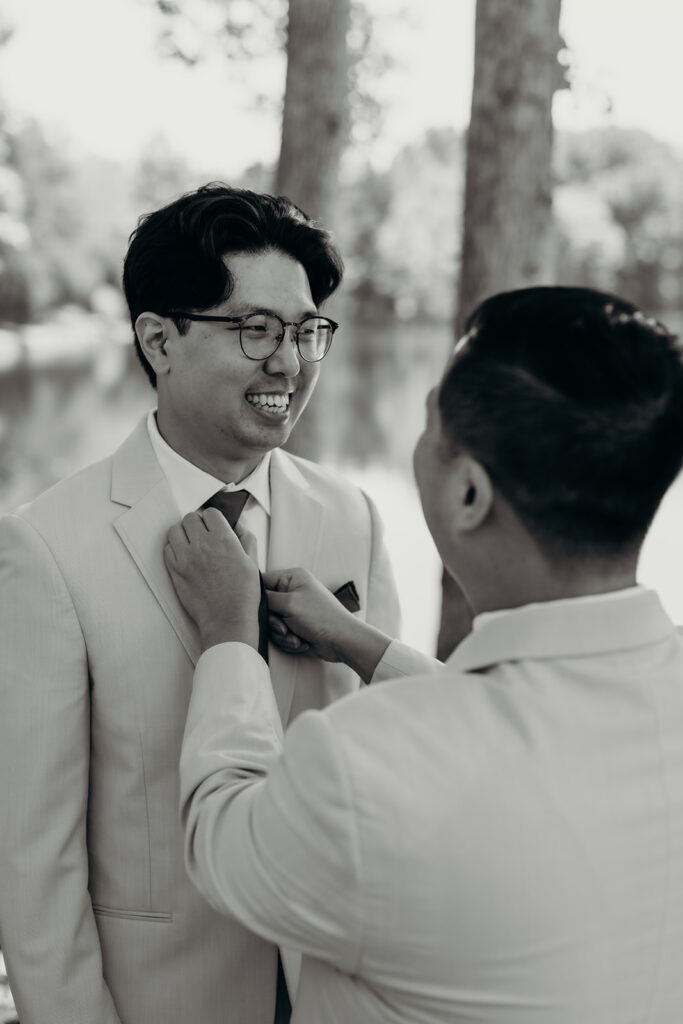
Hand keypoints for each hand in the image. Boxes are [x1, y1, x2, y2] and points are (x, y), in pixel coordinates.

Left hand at [164, 509, 260, 651]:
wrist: (227, 619)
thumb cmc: (243, 594)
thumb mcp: (252, 561)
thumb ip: (246, 537)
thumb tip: (238, 522)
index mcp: (224, 539)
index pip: (210, 513)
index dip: (213, 519)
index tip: (214, 527)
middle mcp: (203, 544)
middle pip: (190, 518)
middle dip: (197, 524)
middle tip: (202, 535)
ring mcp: (186, 557)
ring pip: (175, 531)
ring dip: (183, 534)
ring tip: (191, 544)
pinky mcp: (175, 570)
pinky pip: (167, 549)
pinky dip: (174, 549)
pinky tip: (184, 557)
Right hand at [263, 568, 355, 662]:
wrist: (341, 641)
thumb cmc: (319, 617)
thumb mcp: (289, 603)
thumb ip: (266, 598)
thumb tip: (250, 594)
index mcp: (292, 577)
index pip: (262, 582)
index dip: (257, 597)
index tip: (260, 610)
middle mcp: (292, 591)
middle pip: (265, 607)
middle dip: (274, 623)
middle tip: (285, 628)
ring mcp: (294, 610)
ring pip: (272, 624)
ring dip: (282, 635)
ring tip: (297, 638)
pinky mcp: (296, 626)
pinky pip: (280, 635)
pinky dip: (289, 641)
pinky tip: (302, 642)